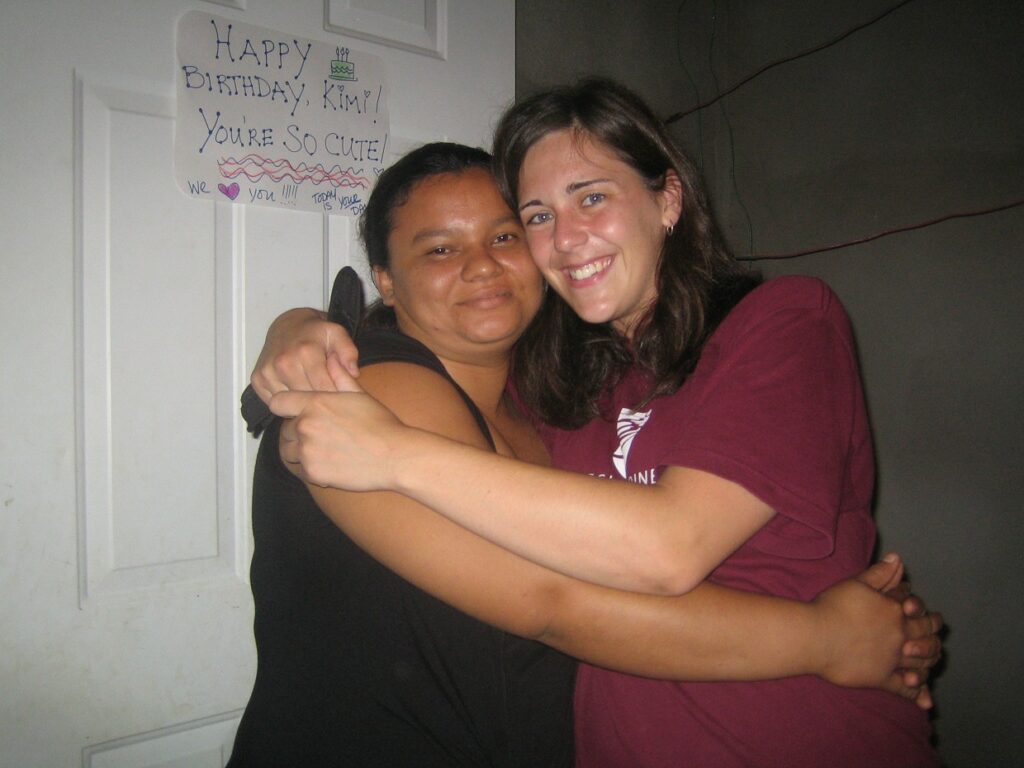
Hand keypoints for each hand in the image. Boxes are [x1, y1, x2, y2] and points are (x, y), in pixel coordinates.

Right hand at [250, 308, 359, 403]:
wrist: (287, 325)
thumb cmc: (315, 333)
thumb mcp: (337, 333)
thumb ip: (348, 352)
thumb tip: (353, 373)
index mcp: (306, 353)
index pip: (324, 388)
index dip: (336, 398)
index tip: (343, 402)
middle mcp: (284, 363)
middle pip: (307, 399)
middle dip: (320, 404)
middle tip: (330, 405)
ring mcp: (269, 372)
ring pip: (289, 404)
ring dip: (301, 405)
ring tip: (313, 402)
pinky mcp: (258, 379)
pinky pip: (273, 402)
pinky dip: (285, 403)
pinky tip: (296, 397)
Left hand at [271, 368, 407, 490]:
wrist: (395, 456)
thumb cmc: (381, 424)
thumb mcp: (359, 395)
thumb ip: (339, 376)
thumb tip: (331, 358)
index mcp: (315, 403)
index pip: (278, 403)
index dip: (284, 407)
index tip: (294, 413)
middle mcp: (306, 425)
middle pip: (284, 429)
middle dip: (297, 432)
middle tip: (319, 436)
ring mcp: (307, 451)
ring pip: (288, 451)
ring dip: (300, 451)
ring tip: (321, 451)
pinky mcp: (313, 473)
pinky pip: (298, 470)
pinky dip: (308, 468)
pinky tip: (326, 464)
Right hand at [812, 554, 941, 708]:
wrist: (816, 636)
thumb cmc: (833, 607)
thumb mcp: (856, 584)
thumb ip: (880, 573)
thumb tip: (898, 558)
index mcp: (895, 610)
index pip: (913, 604)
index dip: (916, 604)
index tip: (917, 605)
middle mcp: (900, 635)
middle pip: (926, 633)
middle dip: (933, 629)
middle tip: (937, 628)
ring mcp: (893, 659)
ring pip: (922, 661)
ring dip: (930, 660)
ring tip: (933, 660)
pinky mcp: (883, 678)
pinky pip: (905, 689)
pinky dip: (917, 693)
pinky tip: (923, 698)